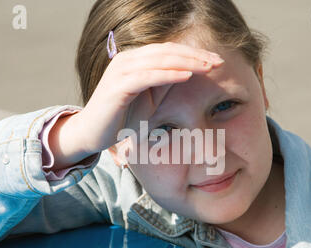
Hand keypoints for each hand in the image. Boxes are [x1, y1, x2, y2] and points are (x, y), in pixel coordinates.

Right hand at [48, 41, 223, 169]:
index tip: (215, 60)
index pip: (168, 50)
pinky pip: (147, 76)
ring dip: (187, 62)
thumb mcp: (149, 98)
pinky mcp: (118, 87)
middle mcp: (126, 60)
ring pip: (159, 60)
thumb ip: (164, 82)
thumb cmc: (121, 117)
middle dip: (195, 55)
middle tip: (218, 61)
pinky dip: (168, 75)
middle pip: (167, 52)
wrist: (91, 133)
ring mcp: (121, 71)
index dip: (193, 54)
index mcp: (134, 60)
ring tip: (208, 66)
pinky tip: (187, 75)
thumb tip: (188, 71)